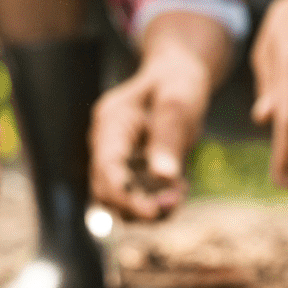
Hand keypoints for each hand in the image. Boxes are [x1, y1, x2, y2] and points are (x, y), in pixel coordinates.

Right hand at [90, 46, 210, 220]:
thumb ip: (169, 139)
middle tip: (177, 201)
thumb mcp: (178, 103)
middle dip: (138, 206)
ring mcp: (117, 158)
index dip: (126, 195)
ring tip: (181, 192)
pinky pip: (137, 195)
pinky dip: (157, 200)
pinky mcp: (131, 169)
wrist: (177, 74)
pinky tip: (180, 187)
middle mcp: (107, 144)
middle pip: (107, 191)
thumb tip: (165, 178)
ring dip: (149, 206)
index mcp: (111, 123)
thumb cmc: (177, 82)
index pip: (107, 168)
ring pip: (120, 200)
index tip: (154, 212)